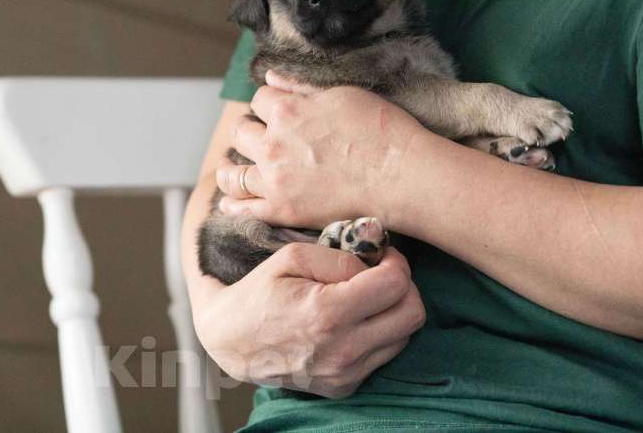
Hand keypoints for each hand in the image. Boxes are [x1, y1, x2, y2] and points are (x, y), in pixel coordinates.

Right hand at [193, 243, 424, 397]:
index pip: (397, 285)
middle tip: (381, 275)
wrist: (230, 340)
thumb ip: (339, 256)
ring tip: (363, 298)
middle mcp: (342, 350)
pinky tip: (351, 321)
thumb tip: (375, 261)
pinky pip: (382, 356)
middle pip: (412, 315)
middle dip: (404, 288)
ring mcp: (344, 374)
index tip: (381, 256)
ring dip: (391, 312)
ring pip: (403, 337)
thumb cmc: (258, 292)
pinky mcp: (343, 387)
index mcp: (328, 313)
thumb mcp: (290, 257)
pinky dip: (376, 334)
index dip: (396, 263)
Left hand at [216, 71, 424, 229]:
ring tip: (232, 167)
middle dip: (248, 130)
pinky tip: (229, 201)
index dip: (268, 103)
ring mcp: (275, 180)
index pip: (260, 99)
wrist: (401, 175)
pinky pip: (244, 208)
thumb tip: (271, 77)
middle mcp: (272, 144)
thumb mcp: (341, 94)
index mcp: (286, 110)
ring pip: (233, 173)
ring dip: (230, 167)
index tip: (275, 110)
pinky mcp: (282, 210)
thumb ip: (300, 87)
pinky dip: (232, 203)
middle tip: (257, 137)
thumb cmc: (381, 130)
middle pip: (241, 132)